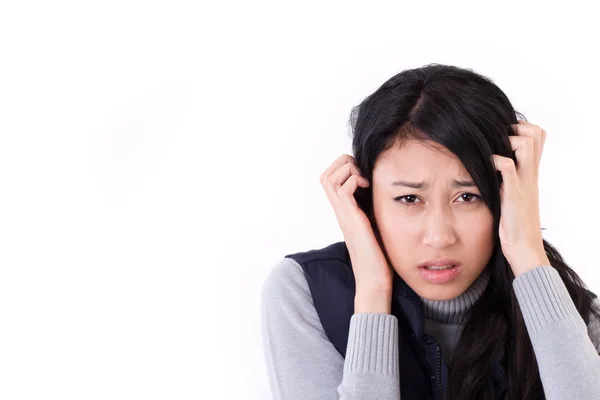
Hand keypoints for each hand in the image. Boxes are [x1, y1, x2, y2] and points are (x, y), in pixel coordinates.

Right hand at [320, 154, 392, 295]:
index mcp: (344, 212)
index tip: (364, 176)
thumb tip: (384, 197)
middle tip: (364, 176)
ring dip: (349, 172)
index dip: (343, 169)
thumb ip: (372, 211)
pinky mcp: (351, 220)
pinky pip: (344, 189)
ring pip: (330, 178)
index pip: (329, 179)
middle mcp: (340, 211)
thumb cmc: (377, 257)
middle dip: (344, 165)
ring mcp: (343, 215)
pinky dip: (356, 182)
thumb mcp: (374, 226)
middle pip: (326, 175)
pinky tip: (370, 191)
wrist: (374, 280)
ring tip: (366, 183)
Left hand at [491, 120, 550, 276]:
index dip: (523, 127)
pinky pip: (507, 168)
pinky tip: (486, 164)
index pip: (538, 137)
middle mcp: (530, 175)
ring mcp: (524, 183)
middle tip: (499, 139)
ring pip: (525, 145)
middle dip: (517, 127)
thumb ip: (508, 180)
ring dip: (508, 140)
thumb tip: (492, 166)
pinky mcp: (513, 194)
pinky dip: (495, 160)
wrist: (524, 248)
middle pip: (536, 134)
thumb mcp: (513, 196)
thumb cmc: (514, 224)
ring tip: (493, 152)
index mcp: (531, 174)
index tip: (504, 134)